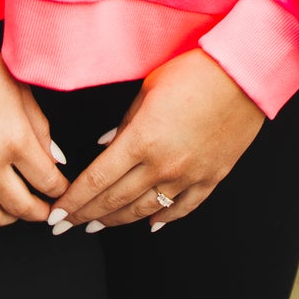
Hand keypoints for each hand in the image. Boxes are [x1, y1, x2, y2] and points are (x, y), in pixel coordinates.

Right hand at [0, 37, 69, 226]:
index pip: (47, 182)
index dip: (60, 191)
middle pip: (20, 207)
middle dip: (39, 213)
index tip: (62, 191)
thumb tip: (54, 161)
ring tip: (10, 208)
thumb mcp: (22, 92)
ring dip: (4, 218)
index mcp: (15, 139)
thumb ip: (40, 130)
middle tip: (44, 210)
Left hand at [55, 50, 263, 231]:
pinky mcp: (212, 178)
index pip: (96, 179)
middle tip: (64, 226)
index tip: (55, 215)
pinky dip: (164, 219)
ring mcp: (189, 176)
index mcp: (141, 139)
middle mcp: (163, 165)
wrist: (243, 74)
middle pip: (116, 199)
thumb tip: (104, 146)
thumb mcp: (147, 90)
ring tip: (97, 227)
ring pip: (145, 210)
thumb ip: (124, 124)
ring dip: (117, 221)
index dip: (73, 200)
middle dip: (86, 215)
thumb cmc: (192, 71)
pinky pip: (183, 208)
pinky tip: (150, 224)